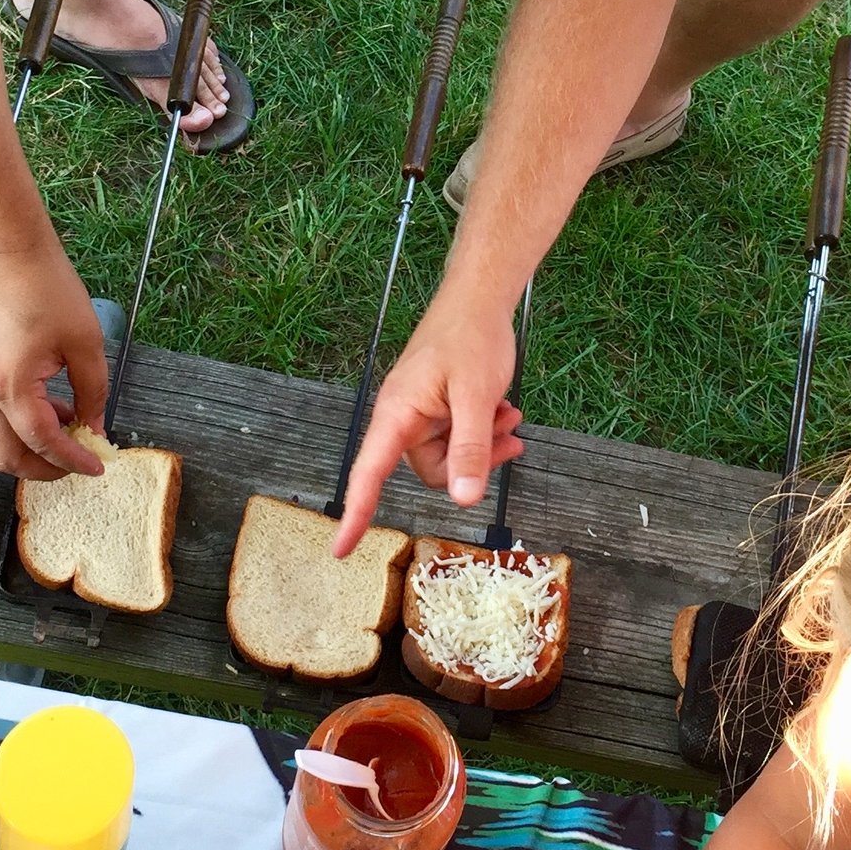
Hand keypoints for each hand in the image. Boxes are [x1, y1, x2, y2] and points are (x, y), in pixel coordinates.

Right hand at [0, 245, 106, 479]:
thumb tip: (94, 428)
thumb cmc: (47, 288)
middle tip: (78, 461)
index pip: (42, 442)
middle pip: (5, 456)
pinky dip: (23, 425)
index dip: (73, 459)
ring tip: (74, 426)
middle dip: (43, 469)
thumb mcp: (85, 342)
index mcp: (10, 386)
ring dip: (33, 445)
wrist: (7, 254)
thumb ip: (93, 392)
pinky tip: (56, 406)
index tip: (99, 466)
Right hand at [333, 294, 525, 555]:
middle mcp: (403, 418)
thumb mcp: (477, 396)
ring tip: (508, 415)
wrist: (480, 300)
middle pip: (431, 470)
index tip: (342, 549)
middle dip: (472, 460)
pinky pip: (458, 440)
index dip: (356, 513)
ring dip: (484, 444)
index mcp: (398, 414)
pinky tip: (504, 411)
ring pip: (451, 457)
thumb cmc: (471, 337)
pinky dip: (483, 431)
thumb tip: (463, 499)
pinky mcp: (438, 409)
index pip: (369, 473)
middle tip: (507, 432)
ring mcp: (421, 414)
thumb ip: (471, 447)